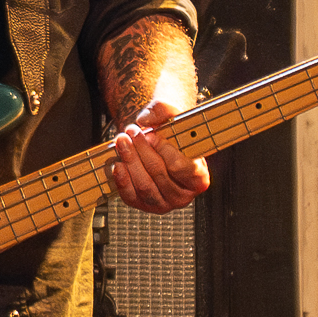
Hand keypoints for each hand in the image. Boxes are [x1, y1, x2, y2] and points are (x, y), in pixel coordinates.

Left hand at [109, 99, 209, 213]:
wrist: (160, 143)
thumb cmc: (171, 133)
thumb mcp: (173, 116)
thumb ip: (163, 110)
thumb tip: (146, 118)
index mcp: (199, 178)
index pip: (181, 167)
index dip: (163, 150)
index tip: (151, 135)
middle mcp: (183, 196)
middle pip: (159, 175)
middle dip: (142, 151)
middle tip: (131, 132)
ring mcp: (164, 204)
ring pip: (144, 187)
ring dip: (130, 162)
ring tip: (122, 142)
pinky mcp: (144, 206)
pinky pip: (131, 197)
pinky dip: (122, 180)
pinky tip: (118, 164)